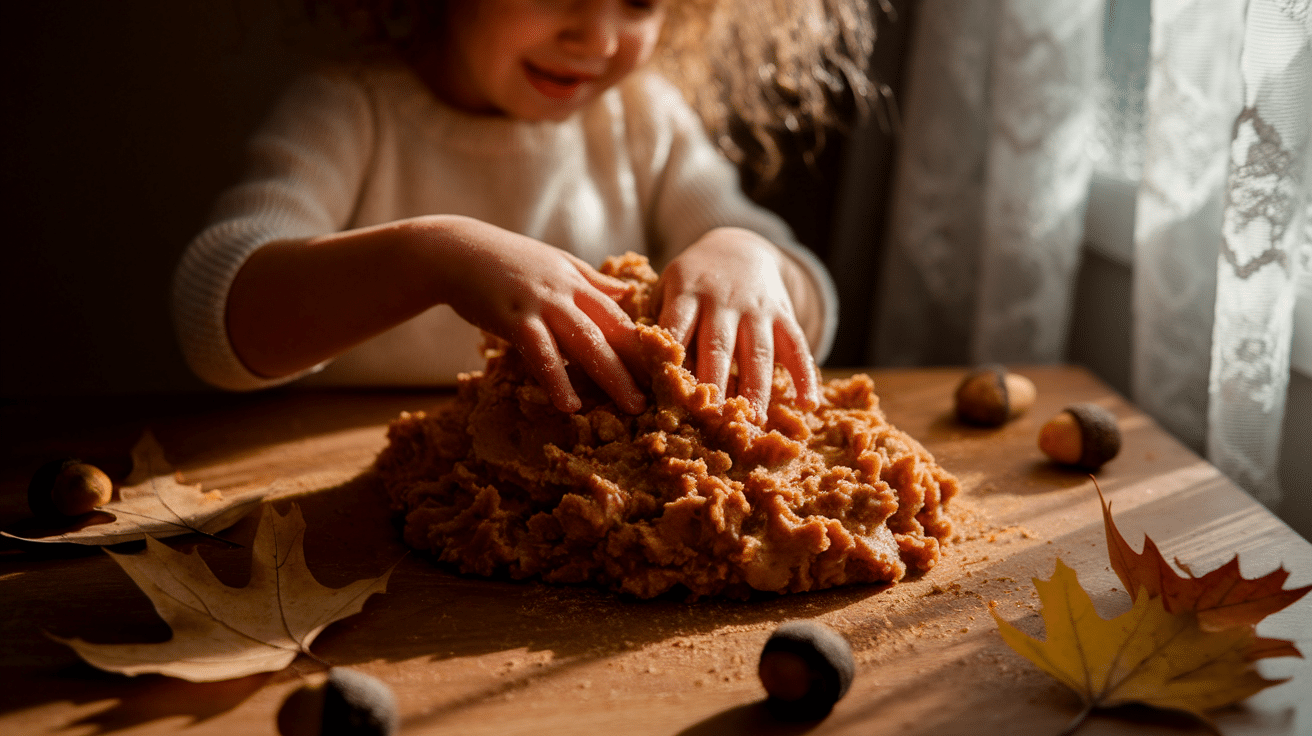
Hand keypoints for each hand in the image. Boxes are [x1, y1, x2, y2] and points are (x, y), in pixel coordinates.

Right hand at [429, 217, 645, 414]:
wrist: (456, 250)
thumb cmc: (505, 260)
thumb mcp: (555, 262)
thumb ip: (591, 281)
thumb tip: (625, 294)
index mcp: (579, 281)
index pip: (620, 317)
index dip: (643, 346)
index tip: (664, 374)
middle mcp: (566, 291)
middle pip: (611, 332)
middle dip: (637, 367)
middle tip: (658, 399)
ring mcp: (541, 303)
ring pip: (585, 342)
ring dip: (610, 376)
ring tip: (629, 406)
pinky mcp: (513, 316)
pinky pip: (541, 352)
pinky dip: (556, 378)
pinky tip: (568, 403)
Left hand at [655, 228, 820, 419]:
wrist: (738, 247)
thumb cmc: (693, 282)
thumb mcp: (668, 288)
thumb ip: (660, 325)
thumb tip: (648, 377)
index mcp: (686, 292)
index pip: (677, 329)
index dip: (674, 363)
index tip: (671, 398)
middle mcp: (722, 299)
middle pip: (718, 346)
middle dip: (715, 385)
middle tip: (712, 422)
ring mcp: (756, 307)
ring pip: (757, 351)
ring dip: (756, 389)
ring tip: (755, 423)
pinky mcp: (783, 313)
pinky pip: (797, 344)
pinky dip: (805, 374)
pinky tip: (808, 404)